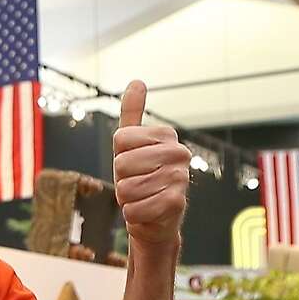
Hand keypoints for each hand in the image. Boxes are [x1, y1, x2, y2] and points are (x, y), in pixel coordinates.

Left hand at [112, 80, 189, 249]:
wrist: (156, 218)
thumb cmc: (141, 179)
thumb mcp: (131, 145)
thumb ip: (133, 114)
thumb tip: (136, 81)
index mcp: (166, 134)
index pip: (120, 139)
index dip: (118, 156)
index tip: (133, 164)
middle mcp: (178, 152)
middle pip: (121, 163)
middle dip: (122, 179)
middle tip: (137, 183)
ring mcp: (180, 177)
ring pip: (126, 188)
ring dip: (128, 199)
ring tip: (143, 197)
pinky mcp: (176, 202)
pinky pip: (134, 208)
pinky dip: (134, 214)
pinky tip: (147, 211)